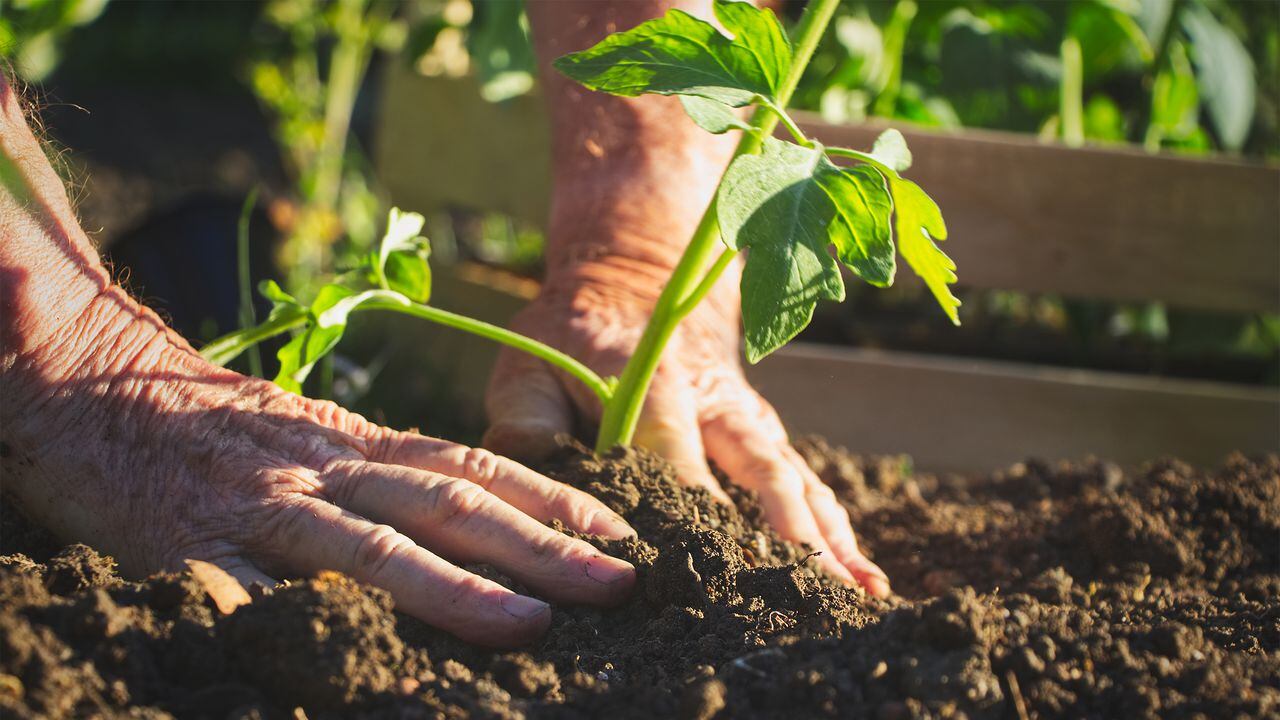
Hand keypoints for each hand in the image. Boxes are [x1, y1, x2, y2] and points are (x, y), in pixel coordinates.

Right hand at [0, 294, 635, 645]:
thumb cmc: (220, 423)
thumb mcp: (316, 433)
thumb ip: (385, 471)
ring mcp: (266, 508)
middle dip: (541, 547)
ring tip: (530, 622)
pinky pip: (250, 593)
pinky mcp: (194, 546)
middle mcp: (328, 469)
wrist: (97, 383)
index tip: (623, 535)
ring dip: (455, 588)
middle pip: (449, 505)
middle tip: (617, 583)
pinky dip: (300, 625)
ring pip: (372, 547)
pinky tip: (349, 662)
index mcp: (360, 441)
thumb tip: (480, 522)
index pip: (476, 467)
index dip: (554, 502)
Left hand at [485, 261, 890, 596]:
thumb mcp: (529, 365)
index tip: (707, 566)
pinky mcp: (765, 435)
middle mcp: (717, 401)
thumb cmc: (573, 338)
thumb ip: (526, 425)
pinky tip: (862, 578)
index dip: (692, 505)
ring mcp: (749, 419)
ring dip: (828, 537)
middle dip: (789, 533)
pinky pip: (807, 483)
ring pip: (796, 480)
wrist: (638, 283)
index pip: (676, 452)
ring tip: (860, 593)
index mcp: (654, 381)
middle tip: (812, 591)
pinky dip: (836, 529)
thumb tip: (536, 488)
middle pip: (761, 470)